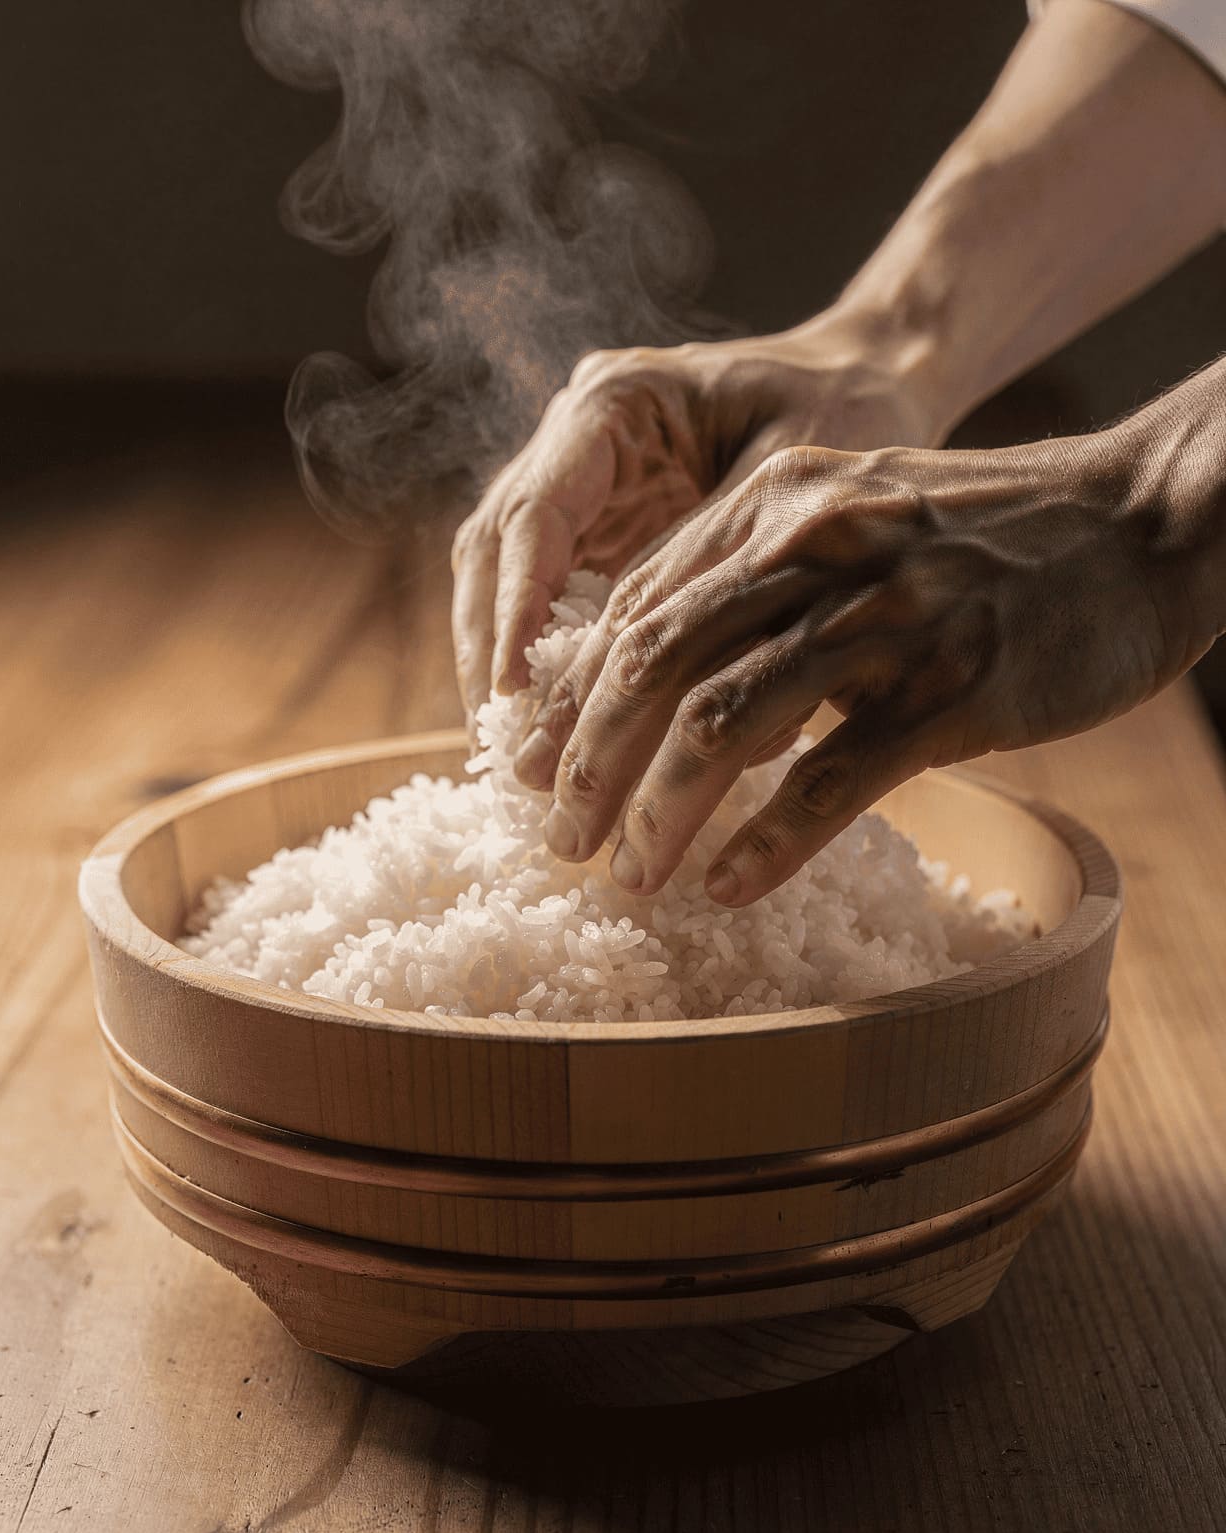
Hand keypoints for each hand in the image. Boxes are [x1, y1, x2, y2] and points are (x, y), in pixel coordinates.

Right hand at [450, 312, 944, 717]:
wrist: (870, 376)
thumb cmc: (844, 404)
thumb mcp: (795, 482)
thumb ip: (724, 569)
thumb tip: (683, 692)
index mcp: (613, 404)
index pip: (535, 514)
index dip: (515, 606)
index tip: (508, 688)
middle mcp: (576, 442)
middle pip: (493, 550)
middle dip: (490, 648)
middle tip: (503, 741)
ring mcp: (581, 487)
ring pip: (506, 580)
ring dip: (507, 665)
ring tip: (522, 751)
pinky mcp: (601, 530)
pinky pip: (554, 602)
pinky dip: (552, 665)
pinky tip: (565, 731)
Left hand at [513, 423, 1221, 904]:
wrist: (1142, 522)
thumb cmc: (988, 537)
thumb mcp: (855, 519)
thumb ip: (756, 576)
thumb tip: (654, 670)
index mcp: (777, 503)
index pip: (638, 608)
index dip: (573, 700)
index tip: (532, 771)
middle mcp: (817, 545)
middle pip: (658, 663)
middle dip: (589, 763)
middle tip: (560, 839)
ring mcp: (887, 615)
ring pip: (727, 721)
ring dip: (660, 812)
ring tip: (631, 875)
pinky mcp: (955, 687)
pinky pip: (834, 777)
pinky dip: (768, 841)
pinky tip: (729, 886)